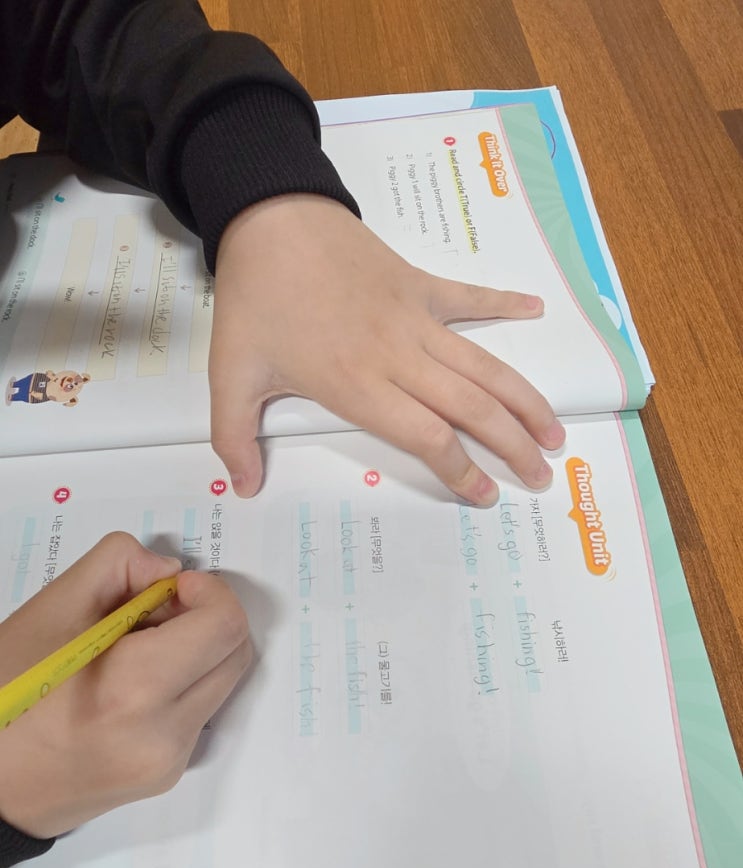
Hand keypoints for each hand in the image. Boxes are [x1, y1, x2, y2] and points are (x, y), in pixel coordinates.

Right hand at [0, 533, 250, 838]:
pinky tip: (131, 684)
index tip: (172, 588)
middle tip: (153, 612)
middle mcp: (164, 735)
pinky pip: (200, 711)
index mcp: (134, 690)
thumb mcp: (52, 609)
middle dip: (206, 618)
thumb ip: (118, 565)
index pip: (225, 626)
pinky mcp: (167, 776)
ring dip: (197, 650)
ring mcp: (170, 762)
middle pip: (235, 651)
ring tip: (136, 648)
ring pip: (222, 681)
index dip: (209, 592)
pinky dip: (182, 683)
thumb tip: (170, 571)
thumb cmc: (7, 692)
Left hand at [210, 194, 564, 505]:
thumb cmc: (253, 299)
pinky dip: (503, 303)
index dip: (462, 470)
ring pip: (482, 366)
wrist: (270, 216)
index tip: (485, 494)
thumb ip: (233, 437)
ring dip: (523, 399)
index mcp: (359, 386)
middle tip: (541, 475)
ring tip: (553, 430)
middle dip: (513, 446)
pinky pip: (469, 297)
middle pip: (472, 408)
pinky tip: (536, 309)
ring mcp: (415, 318)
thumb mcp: (230, 374)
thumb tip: (241, 488)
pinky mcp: (418, 284)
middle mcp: (399, 358)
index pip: (428, 438)